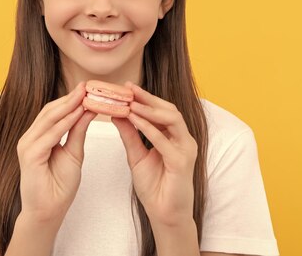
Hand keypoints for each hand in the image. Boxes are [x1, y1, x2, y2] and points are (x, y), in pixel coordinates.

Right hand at [16, 81, 96, 223]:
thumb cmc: (59, 186)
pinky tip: (77, 114)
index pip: (54, 111)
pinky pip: (49, 135)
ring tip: (85, 95)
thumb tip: (89, 109)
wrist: (49, 212)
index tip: (88, 88)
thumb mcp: (74, 153)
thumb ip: (78, 131)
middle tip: (88, 86)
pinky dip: (64, 123)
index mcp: (38, 136)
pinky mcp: (29, 155)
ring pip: (49, 119)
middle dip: (70, 98)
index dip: (71, 99)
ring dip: (68, 106)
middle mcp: (29, 137)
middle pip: (50, 111)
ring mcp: (27, 145)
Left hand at [111, 82, 197, 226]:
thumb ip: (129, 135)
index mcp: (174, 137)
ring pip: (172, 120)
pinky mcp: (182, 163)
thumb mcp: (136, 156)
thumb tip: (117, 114)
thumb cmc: (154, 186)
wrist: (164, 214)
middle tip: (128, 89)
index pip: (162, 110)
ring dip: (150, 109)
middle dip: (148, 98)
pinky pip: (165, 141)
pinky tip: (135, 120)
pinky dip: (149, 128)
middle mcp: (183, 140)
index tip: (126, 88)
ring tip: (130, 102)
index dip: (145, 98)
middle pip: (169, 110)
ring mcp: (185, 150)